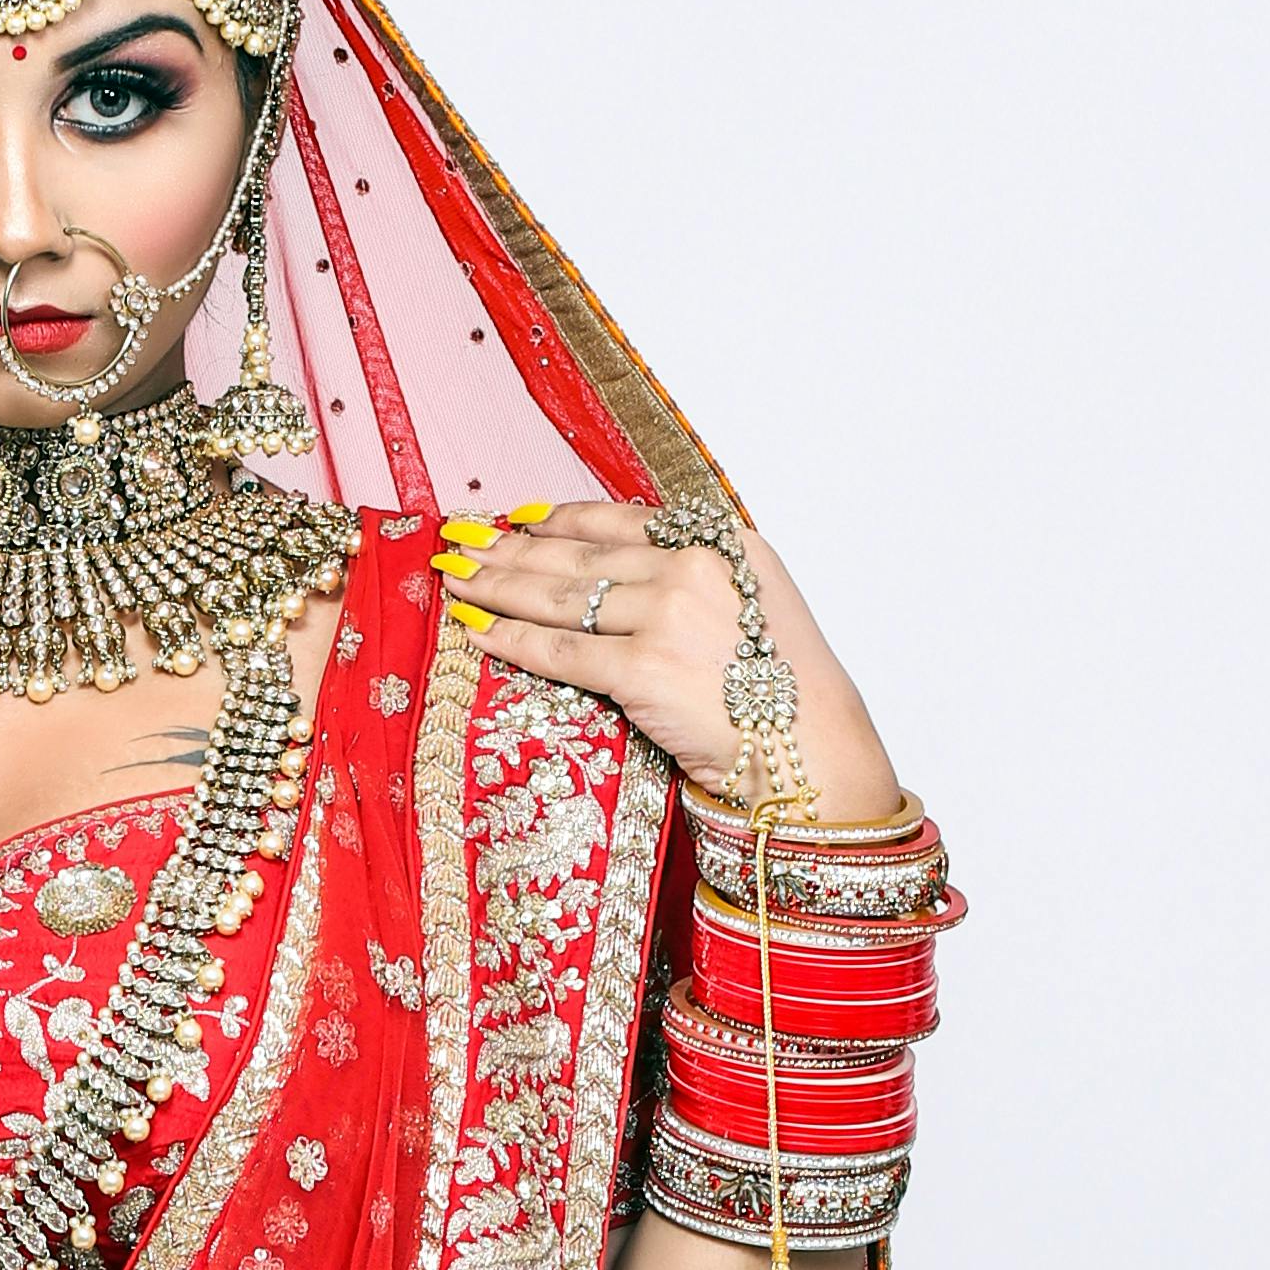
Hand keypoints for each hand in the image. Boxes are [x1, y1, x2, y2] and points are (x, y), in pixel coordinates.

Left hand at [431, 496, 874, 811]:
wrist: (815, 751)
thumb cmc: (788, 695)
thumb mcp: (754, 609)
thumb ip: (698, 583)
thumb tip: (631, 580)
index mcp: (721, 541)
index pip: (620, 518)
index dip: (560, 519)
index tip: (516, 520)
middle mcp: (690, 566)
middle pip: (579, 553)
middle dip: (511, 548)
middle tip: (460, 542)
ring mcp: (665, 614)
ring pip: (561, 594)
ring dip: (498, 584)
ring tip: (455, 576)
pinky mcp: (642, 668)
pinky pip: (560, 649)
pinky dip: (512, 637)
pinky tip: (476, 628)